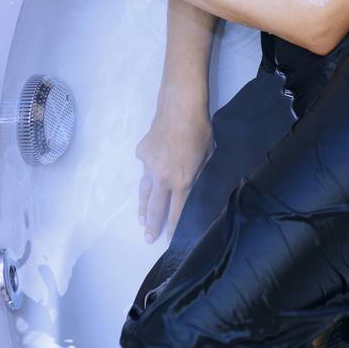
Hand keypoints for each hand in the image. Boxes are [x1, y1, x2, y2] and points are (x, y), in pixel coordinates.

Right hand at [135, 105, 214, 242]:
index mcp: (182, 182)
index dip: (173, 228)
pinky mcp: (141, 153)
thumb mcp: (207, 158)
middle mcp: (163, 178)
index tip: (168, 239)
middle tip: (147, 238)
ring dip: (143, 207)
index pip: (176, 212)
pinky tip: (152, 171)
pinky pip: (145, 167)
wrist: (180, 108)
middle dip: (151, 226)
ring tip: (141, 220)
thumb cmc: (200, 132)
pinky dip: (148, 172)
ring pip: (144, 192)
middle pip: (155, 208)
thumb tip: (195, 189)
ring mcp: (149, 166)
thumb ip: (199, 176)